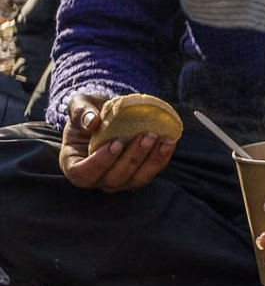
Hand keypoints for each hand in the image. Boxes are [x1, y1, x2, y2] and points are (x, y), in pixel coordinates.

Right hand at [59, 93, 177, 191]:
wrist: (109, 115)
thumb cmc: (89, 112)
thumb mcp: (79, 105)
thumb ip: (81, 112)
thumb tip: (92, 121)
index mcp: (74, 164)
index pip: (82, 174)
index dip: (99, 163)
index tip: (114, 143)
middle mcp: (97, 178)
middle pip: (115, 178)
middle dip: (132, 157)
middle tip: (145, 135)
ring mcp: (120, 180)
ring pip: (137, 179)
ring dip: (151, 160)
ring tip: (159, 137)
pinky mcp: (139, 175)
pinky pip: (153, 172)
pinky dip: (162, 157)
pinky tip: (169, 141)